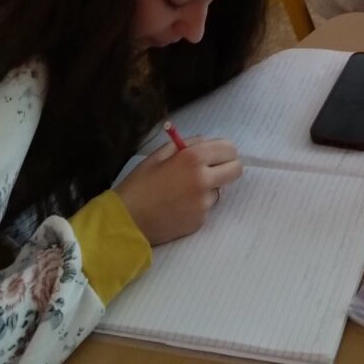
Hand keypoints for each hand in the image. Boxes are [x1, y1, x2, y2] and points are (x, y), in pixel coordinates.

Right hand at [115, 138, 241, 245]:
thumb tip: (205, 142)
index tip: (217, 154)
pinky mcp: (201, 221)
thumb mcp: (158, 156)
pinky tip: (178, 206)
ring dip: (209, 188)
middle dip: (227, 167)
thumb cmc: (139, 184)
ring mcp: (204, 203)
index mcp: (193, 158)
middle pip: (236, 170)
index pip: (229, 149)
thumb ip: (185, 145)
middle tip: (212, 170)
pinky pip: (207, 207)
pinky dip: (198, 205)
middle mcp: (204, 180)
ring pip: (220, 190)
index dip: (224, 151)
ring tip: (183, 192)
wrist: (126, 221)